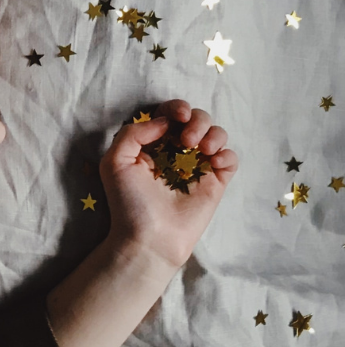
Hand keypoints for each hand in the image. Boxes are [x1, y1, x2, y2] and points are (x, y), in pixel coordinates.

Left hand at [99, 99, 238, 268]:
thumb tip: (163, 122)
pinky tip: (213, 162)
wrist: (149, 237)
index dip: (177, 108)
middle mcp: (177, 152)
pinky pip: (231, 158)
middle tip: (187, 140)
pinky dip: (226, 153)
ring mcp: (198, 166)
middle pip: (198, 119)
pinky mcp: (215, 182)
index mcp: (153, 144)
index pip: (169, 114)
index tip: (178, 116)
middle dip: (197, 120)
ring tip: (200, 149)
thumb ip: (132, 133)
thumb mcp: (115, 162)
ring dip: (213, 133)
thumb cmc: (128, 202)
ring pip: (217, 133)